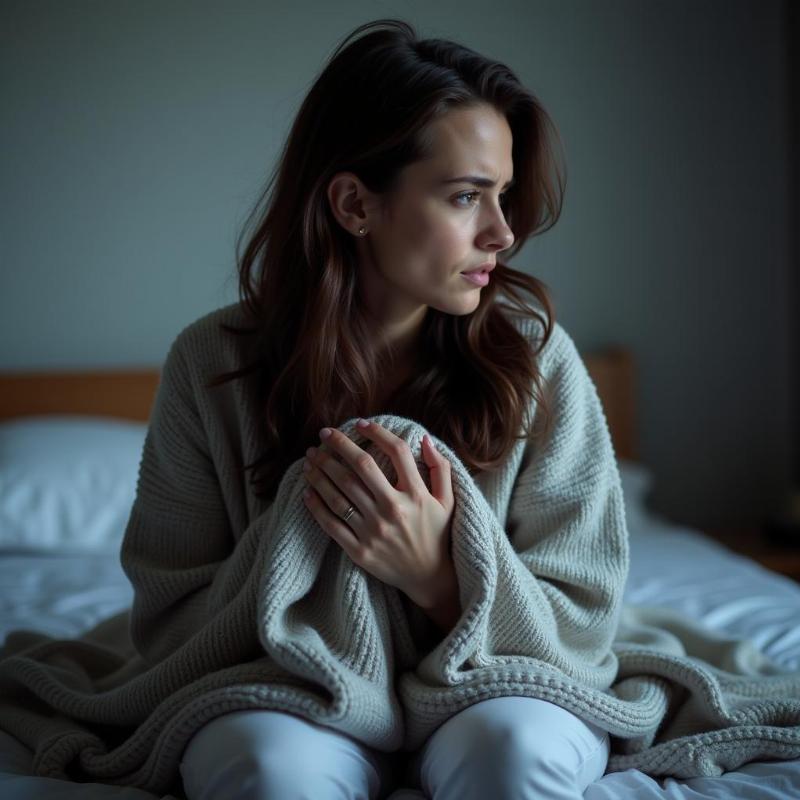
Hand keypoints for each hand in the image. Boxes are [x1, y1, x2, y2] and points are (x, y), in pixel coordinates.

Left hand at [301, 419, 454, 605]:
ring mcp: (375, 531)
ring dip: (321, 471)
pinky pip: (332, 524)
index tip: (360, 423)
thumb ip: (441, 467)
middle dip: (339, 446)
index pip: (396, 452)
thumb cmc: (437, 534)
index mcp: (416, 494)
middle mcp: (394, 510)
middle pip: (360, 468)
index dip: (377, 433)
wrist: (429, 578)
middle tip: (324, 434)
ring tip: (311, 458)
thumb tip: (424, 439)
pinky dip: (316, 506)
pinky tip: (308, 491)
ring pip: (340, 493)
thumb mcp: (448, 501)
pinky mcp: (359, 550)